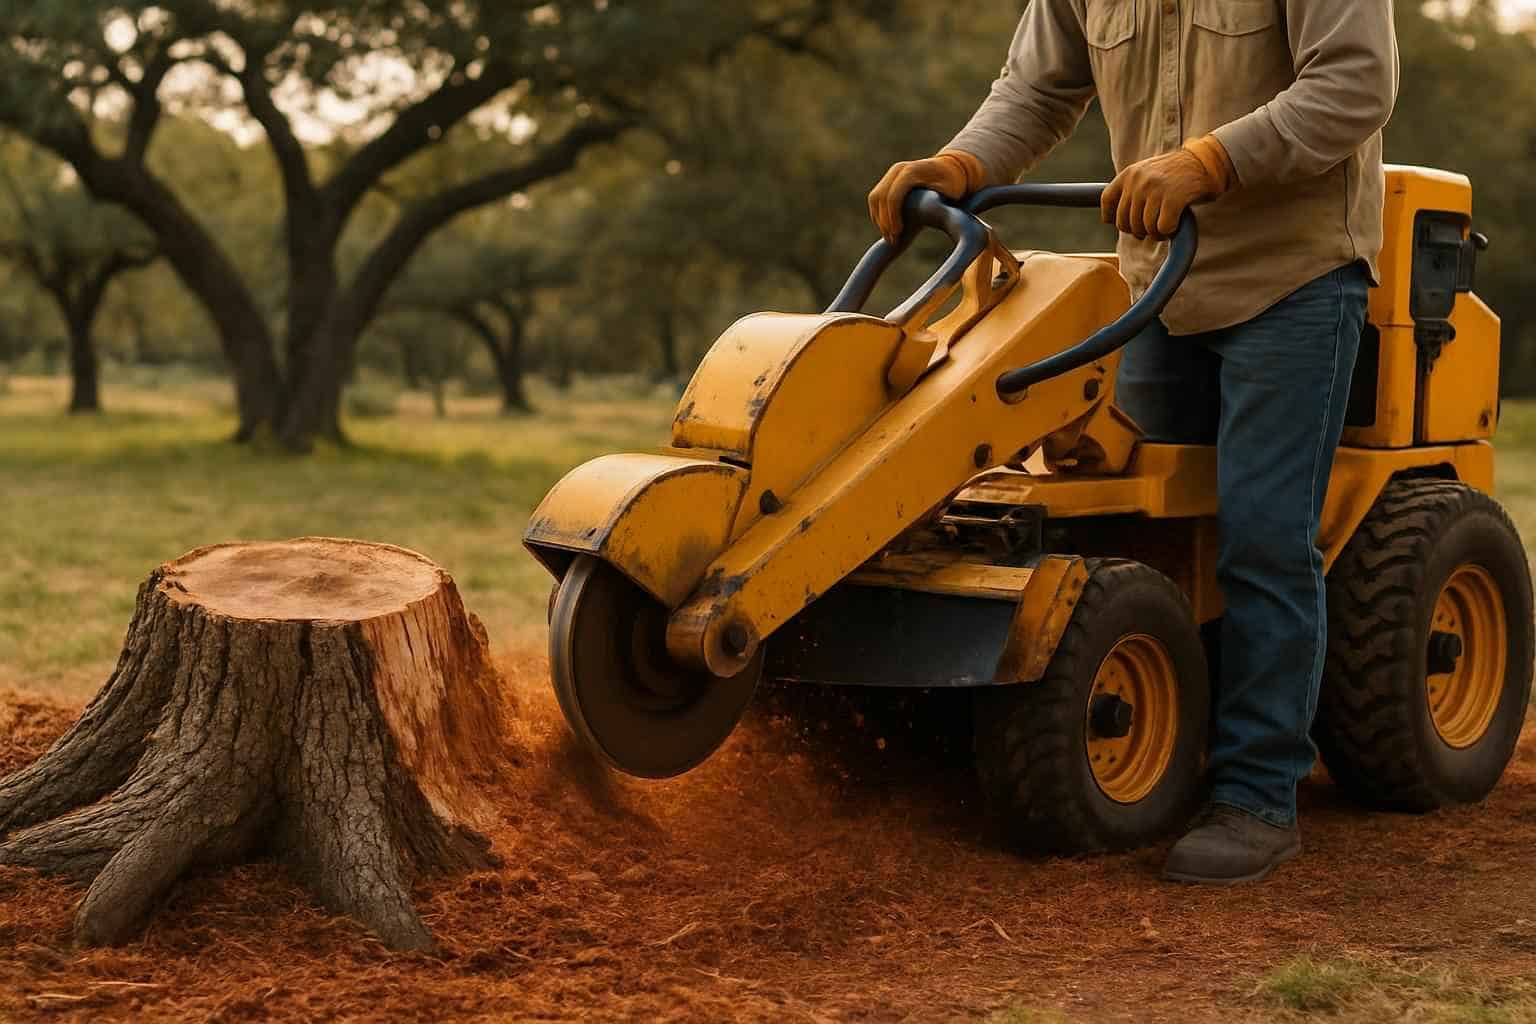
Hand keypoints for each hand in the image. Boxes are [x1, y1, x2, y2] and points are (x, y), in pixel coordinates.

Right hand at [868, 151, 984, 242]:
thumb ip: (936, 203)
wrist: (951, 169)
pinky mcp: (888, 180)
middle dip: (884, 221)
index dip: (892, 217)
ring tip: (890, 237)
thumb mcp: (949, 192)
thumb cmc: (953, 183)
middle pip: (880, 197)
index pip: (893, 196)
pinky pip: (876, 198)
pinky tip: (887, 229)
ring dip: (879, 219)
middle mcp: (898, 169)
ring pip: (875, 198)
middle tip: (892, 240)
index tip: (897, 234)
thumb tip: (926, 216)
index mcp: (912, 171)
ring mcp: (892, 173)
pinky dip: (878, 215)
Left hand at [1101, 141, 1229, 240]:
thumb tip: (1110, 218)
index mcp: (1129, 174)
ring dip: (1154, 233)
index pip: (1107, 200)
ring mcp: (1155, 190)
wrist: (1205, 161)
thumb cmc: (1176, 172)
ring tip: (1164, 226)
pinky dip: (1168, 232)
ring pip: (1144, 228)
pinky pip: (1161, 229)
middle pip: (1124, 222)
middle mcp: (1139, 181)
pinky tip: (1174, 225)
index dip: (1111, 217)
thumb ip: (1130, 189)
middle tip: (1151, 228)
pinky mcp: (1173, 199)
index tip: (1122, 223)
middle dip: (1137, 230)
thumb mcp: (1147, 172)